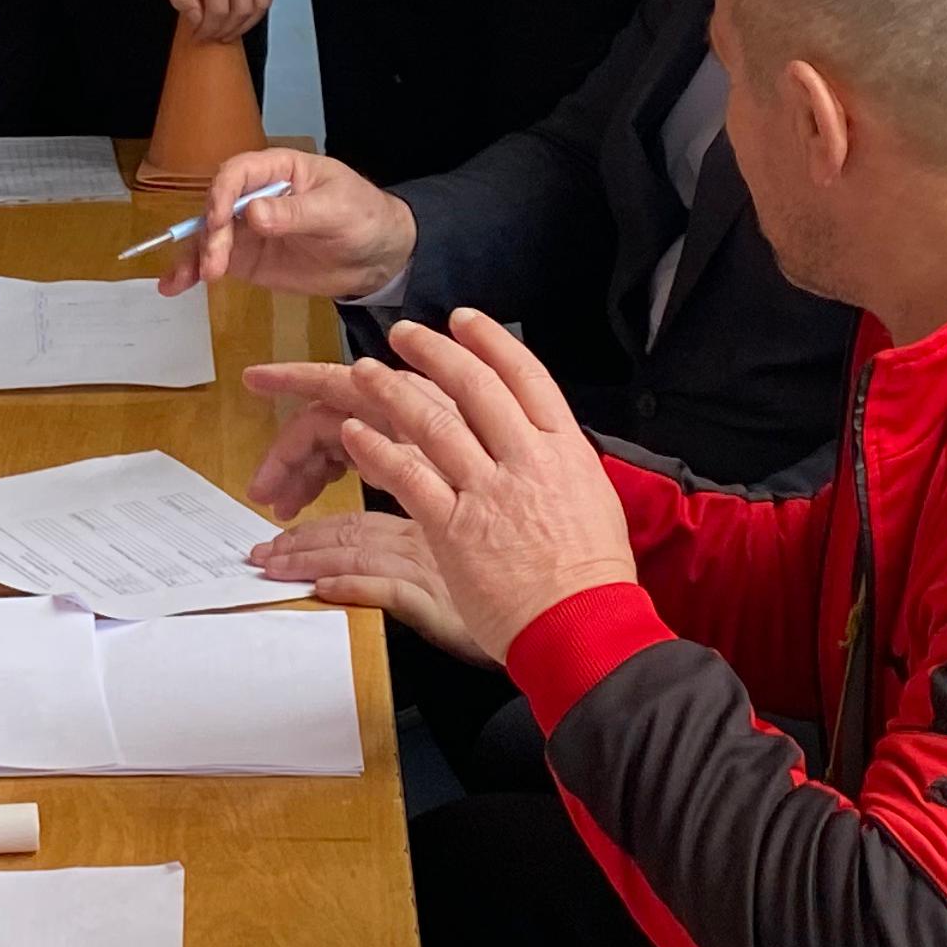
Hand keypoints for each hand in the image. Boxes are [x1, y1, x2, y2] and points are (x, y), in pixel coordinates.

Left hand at [153, 0, 269, 41]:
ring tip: (227, 31)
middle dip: (227, 30)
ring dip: (245, 25)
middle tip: (212, 36)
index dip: (209, 29)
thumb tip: (196, 18)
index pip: (219, 8)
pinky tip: (239, 17)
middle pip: (242, 10)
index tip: (198, 35)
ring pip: (259, 5)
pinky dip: (256, 12)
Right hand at [154, 148, 415, 301]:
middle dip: (210, 235)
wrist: (380, 257)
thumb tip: (253, 215)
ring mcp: (249, 229)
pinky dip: (194, 272)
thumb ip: (295, 213)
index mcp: (279, 170)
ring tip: (184, 281)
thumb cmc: (364, 218)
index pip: (238, 173)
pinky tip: (176, 285)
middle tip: (215, 265)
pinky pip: (216, 261)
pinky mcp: (249, 259)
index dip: (222, 194)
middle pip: (218, 207)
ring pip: (209, 236)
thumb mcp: (336, 211)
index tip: (220, 222)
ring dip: (194, 256)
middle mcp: (256, 195)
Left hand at [241, 312, 636, 662]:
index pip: (525, 376)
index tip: (465, 321)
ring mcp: (488, 492)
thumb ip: (557, 465)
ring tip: (364, 372)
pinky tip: (355, 432)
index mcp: (565, 449)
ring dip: (393, 392)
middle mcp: (526, 460)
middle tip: (403, 334)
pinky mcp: (453, 528)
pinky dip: (377, 450)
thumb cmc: (589, 575)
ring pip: (432, 423)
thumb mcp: (591, 500)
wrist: (581, 626)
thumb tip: (540, 442)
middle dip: (434, 352)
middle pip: (473, 387)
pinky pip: (407, 477)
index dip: (491, 341)